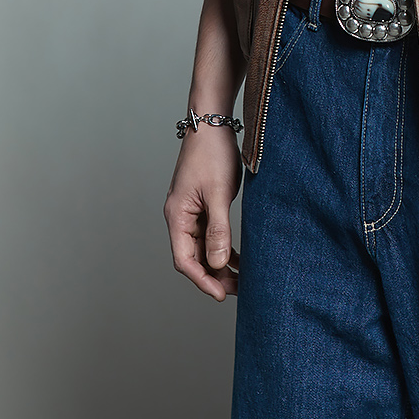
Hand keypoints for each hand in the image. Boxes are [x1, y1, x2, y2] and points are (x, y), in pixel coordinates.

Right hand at [163, 123, 243, 300]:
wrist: (212, 123)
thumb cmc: (212, 154)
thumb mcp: (219, 194)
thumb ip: (218, 230)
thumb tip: (218, 264)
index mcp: (177, 216)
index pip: (185, 260)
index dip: (202, 280)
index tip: (220, 295)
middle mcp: (180, 216)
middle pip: (192, 257)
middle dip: (213, 276)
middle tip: (237, 289)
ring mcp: (190, 211)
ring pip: (202, 248)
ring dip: (218, 264)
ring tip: (240, 278)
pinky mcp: (202, 205)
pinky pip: (209, 234)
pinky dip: (221, 248)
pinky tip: (237, 258)